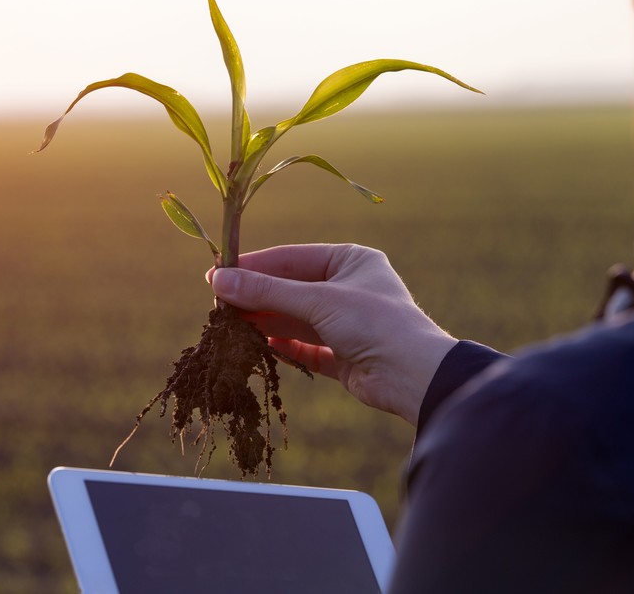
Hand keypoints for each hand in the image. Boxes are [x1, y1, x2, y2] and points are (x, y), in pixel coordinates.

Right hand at [208, 244, 456, 425]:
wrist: (415, 376)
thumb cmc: (374, 322)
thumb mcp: (318, 300)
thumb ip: (267, 291)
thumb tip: (219, 279)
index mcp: (351, 260)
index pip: (292, 258)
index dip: (254, 265)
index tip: (218, 272)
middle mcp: (350, 288)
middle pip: (291, 289)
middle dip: (257, 296)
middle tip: (218, 303)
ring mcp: (347, 322)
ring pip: (296, 318)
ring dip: (266, 322)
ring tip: (230, 326)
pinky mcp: (345, 354)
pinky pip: (307, 346)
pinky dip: (285, 346)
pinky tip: (260, 346)